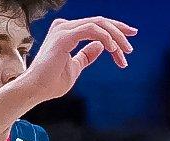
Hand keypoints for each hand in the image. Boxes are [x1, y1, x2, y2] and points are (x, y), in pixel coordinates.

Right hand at [20, 17, 136, 102]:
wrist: (37, 89)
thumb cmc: (52, 81)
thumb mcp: (76, 66)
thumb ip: (87, 55)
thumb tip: (100, 46)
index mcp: (67, 32)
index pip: (96, 26)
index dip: (115, 30)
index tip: (130, 39)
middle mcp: (65, 27)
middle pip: (99, 22)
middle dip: (119, 31)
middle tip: (132, 43)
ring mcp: (64, 30)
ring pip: (98, 24)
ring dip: (116, 37)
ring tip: (124, 53)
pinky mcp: (64, 37)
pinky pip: (91, 30)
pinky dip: (105, 38)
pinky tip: (113, 49)